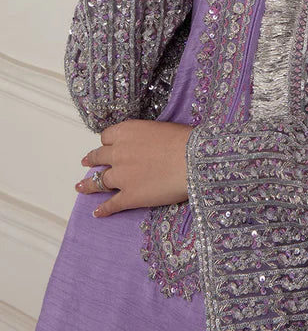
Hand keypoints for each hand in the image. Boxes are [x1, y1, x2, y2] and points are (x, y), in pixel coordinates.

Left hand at [76, 119, 191, 217]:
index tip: (106, 146)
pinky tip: (98, 213)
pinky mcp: (128, 196)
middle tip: (86, 163)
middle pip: (99, 156)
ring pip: (99, 181)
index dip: (106, 142)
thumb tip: (146, 145)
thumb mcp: (160, 129)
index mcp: (126, 132)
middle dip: (92, 160)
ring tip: (81, 187)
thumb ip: (145, 137)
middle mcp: (118, 152)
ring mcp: (121, 176)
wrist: (192, 159)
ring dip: (88, 185)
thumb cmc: (183, 140)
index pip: (107, 136)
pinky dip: (103, 210)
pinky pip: (111, 204)